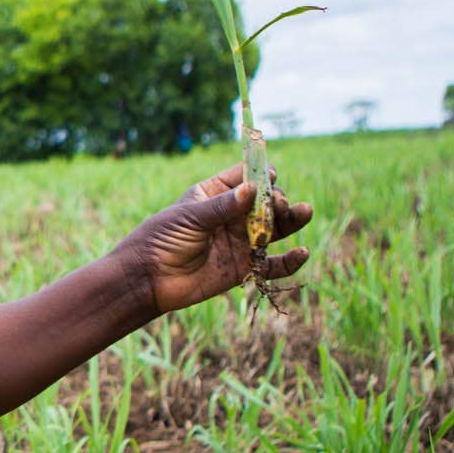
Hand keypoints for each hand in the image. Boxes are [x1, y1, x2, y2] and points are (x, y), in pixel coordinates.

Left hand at [114, 163, 312, 315]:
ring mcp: (240, 240)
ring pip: (275, 228)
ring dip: (292, 220)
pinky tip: (303, 253)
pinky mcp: (243, 266)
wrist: (148, 279)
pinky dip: (290, 260)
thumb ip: (223, 206)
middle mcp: (231, 215)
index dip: (260, 173)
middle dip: (276, 199)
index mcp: (215, 193)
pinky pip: (273, 264)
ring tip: (305, 212)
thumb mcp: (190, 218)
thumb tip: (253, 189)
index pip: (245, 176)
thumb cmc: (162, 239)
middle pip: (265, 201)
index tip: (269, 175)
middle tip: (278, 205)